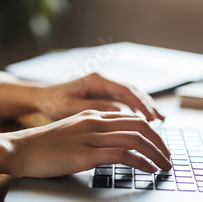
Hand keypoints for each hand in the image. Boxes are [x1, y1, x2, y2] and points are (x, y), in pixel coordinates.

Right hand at [3, 110, 171, 177]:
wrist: (19, 149)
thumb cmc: (43, 145)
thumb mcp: (71, 132)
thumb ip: (91, 134)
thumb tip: (111, 147)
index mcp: (91, 115)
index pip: (131, 117)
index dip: (151, 131)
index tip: (159, 145)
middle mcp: (94, 121)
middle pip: (139, 125)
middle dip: (160, 141)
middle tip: (169, 156)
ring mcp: (90, 136)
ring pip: (135, 139)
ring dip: (156, 153)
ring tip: (165, 166)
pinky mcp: (85, 154)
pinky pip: (122, 155)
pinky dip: (141, 162)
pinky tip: (149, 170)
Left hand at [35, 73, 164, 121]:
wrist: (41, 98)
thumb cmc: (52, 102)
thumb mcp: (70, 107)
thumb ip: (94, 108)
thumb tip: (119, 111)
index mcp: (96, 80)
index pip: (125, 90)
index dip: (141, 104)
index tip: (151, 118)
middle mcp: (103, 81)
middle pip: (133, 91)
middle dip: (148, 105)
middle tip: (162, 120)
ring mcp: (103, 87)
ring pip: (131, 95)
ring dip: (145, 107)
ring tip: (159, 121)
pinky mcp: (102, 95)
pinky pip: (124, 101)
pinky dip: (135, 110)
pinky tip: (143, 120)